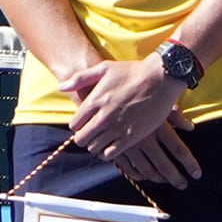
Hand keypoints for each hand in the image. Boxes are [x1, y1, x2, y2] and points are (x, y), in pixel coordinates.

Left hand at [67, 54, 198, 184]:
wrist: (161, 78)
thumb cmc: (132, 71)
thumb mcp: (104, 68)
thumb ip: (80, 78)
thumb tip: (61, 87)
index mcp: (95, 101)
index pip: (75, 124)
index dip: (77, 125)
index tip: (84, 123)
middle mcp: (104, 117)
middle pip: (81, 139)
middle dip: (84, 137)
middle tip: (92, 133)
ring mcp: (117, 128)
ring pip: (94, 148)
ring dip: (96, 145)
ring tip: (102, 139)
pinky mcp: (132, 136)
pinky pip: (111, 154)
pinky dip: (108, 152)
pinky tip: (112, 145)